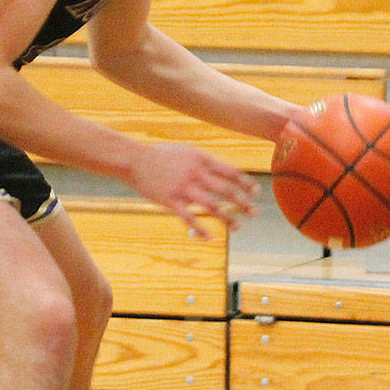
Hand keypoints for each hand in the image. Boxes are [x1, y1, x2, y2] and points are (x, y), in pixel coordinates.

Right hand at [126, 143, 258, 234]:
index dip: (245, 183)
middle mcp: (195, 173)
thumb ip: (204, 161)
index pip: (230, 172)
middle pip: (225, 190)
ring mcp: (183, 188)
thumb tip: (223, 171)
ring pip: (211, 206)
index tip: (255, 192)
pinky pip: (189, 218)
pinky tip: (209, 238)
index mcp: (200, 159)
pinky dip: (201, 229)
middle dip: (242, 203)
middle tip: (253, 213)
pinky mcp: (170, 200)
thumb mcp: (185, 151)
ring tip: (237, 228)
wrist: (134, 159)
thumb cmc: (160, 155)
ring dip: (227, 218)